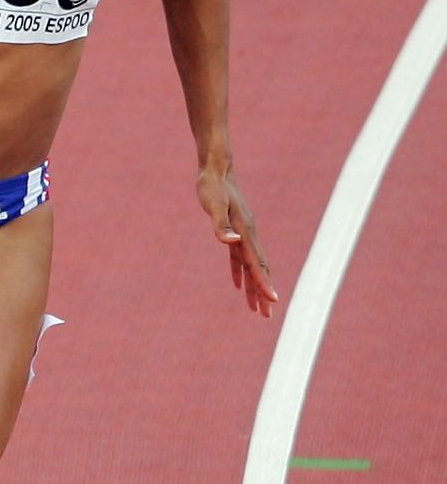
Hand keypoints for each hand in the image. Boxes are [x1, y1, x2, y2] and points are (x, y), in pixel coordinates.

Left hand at [202, 164, 276, 316]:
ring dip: (253, 287)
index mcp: (245, 232)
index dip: (263, 284)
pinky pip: (238, 258)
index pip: (256, 264)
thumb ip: (220, 225)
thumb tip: (230, 241)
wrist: (216, 168)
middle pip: (258, 269)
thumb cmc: (212, 186)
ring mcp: (242, 233)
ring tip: (255, 308)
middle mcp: (247, 234)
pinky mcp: (233, 230)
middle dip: (262, 293)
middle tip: (266, 315)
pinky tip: (238, 285)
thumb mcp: (213, 205)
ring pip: (251, 266)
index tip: (272, 302)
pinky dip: (239, 273)